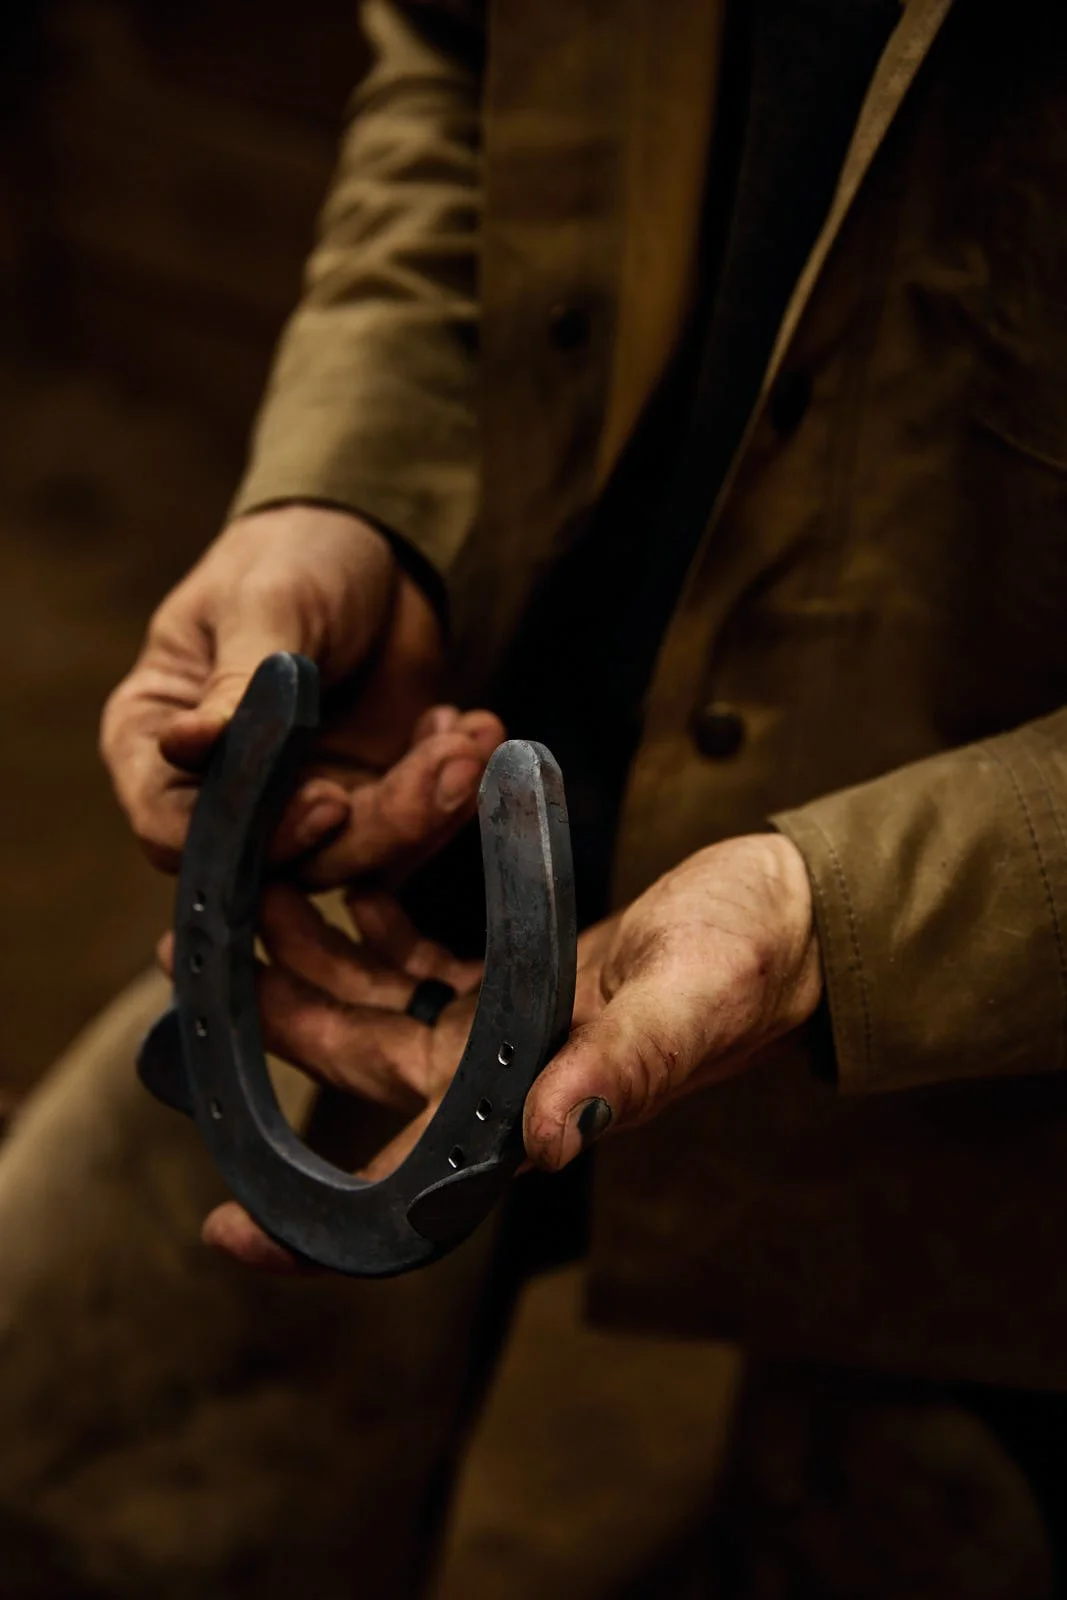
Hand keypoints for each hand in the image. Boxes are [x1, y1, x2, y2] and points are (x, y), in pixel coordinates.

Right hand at [101, 503, 499, 879]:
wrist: (374, 548)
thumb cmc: (292, 559)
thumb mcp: (265, 606)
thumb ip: (240, 684)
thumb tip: (184, 745)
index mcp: (157, 744)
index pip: (177, 830)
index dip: (248, 839)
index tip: (327, 802)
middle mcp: (221, 793)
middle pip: (282, 862)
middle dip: (374, 826)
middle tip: (442, 766)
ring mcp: (298, 805)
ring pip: (357, 856)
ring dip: (425, 809)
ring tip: (469, 742)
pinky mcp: (370, 802)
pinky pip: (411, 830)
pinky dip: (451, 791)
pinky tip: (478, 729)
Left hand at [202, 833, 821, 1271]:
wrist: (784, 918)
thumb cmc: (751, 964)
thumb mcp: (689, 1004)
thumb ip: (623, 1068)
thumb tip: (551, 1141)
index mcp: (533, 1108)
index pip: (413, 1187)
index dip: (321, 1226)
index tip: (229, 1232)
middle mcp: (504, 1080)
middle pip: (360, 1063)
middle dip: (277, 1016)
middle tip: (190, 954)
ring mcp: (505, 1029)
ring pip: (377, 1003)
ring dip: (313, 954)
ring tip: (251, 888)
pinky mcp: (517, 978)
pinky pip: (422, 958)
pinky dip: (379, 919)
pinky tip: (348, 872)